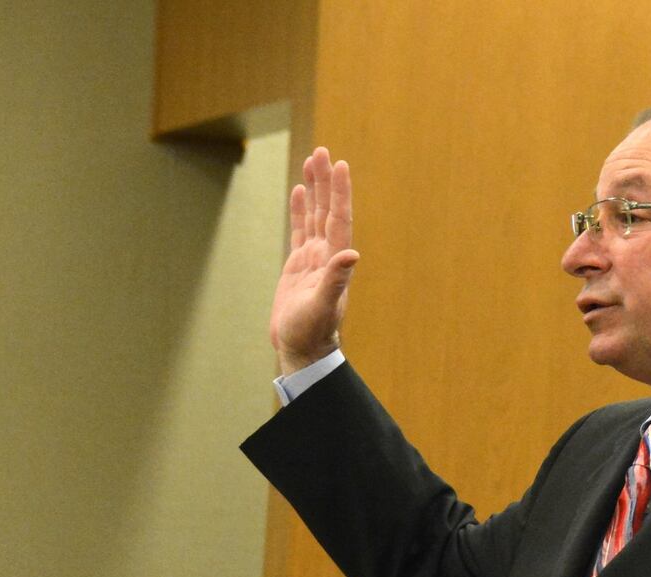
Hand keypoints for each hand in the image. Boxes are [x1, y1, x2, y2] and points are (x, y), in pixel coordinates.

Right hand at [270, 146, 360, 374]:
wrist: (303, 350)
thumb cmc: (312, 332)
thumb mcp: (322, 306)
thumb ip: (335, 280)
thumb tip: (351, 255)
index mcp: (334, 261)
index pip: (339, 219)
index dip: (340, 193)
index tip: (340, 165)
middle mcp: (327, 256)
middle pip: (327, 210)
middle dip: (326, 182)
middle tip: (323, 152)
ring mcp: (313, 259)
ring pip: (314, 216)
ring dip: (315, 190)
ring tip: (313, 161)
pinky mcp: (298, 267)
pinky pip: (300, 230)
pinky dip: (300, 211)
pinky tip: (299, 192)